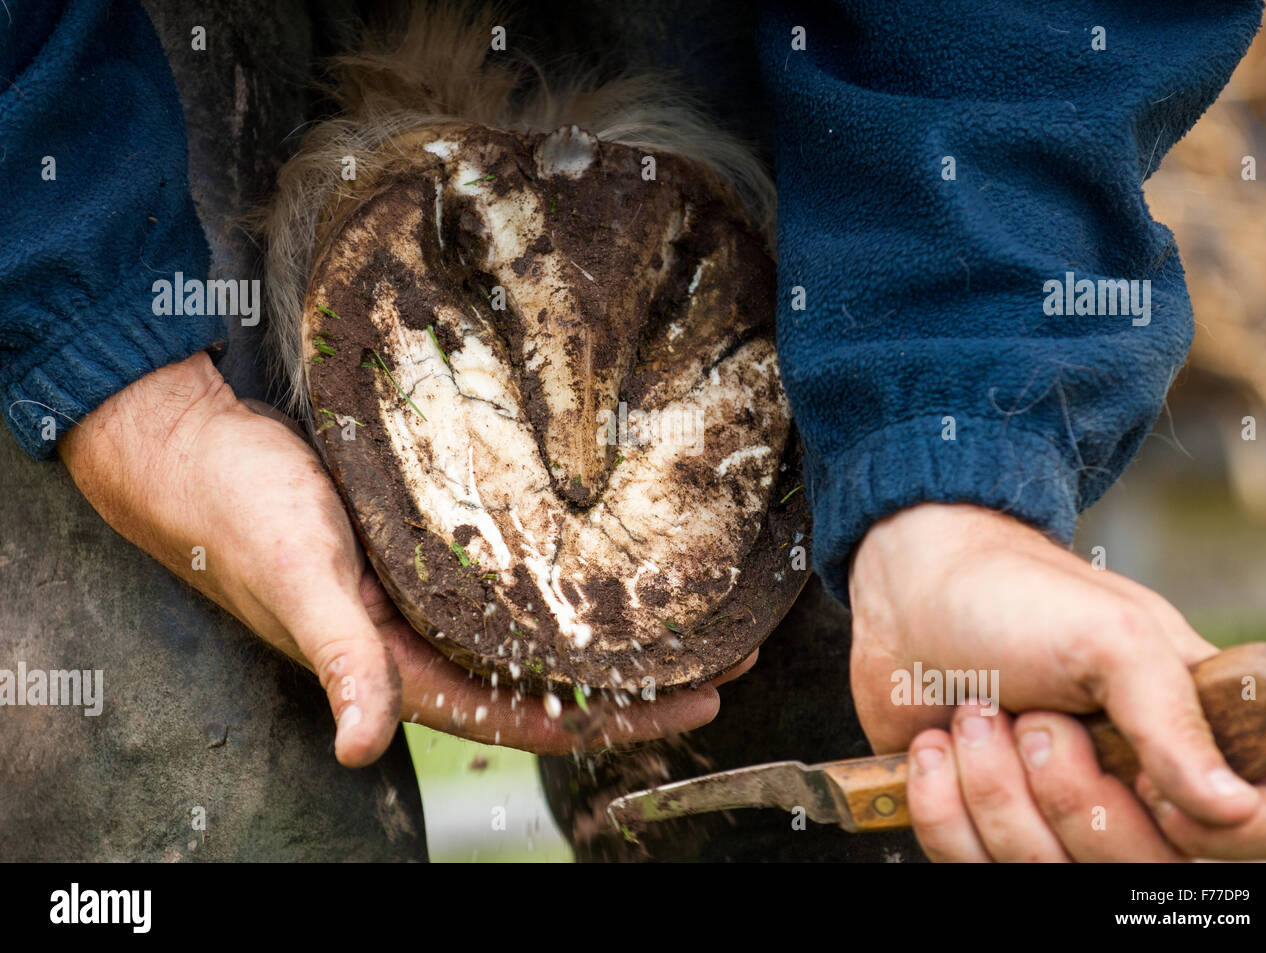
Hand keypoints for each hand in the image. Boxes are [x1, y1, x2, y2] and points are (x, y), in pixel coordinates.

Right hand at [59, 352, 732, 766]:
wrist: (189, 441)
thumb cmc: (233, 508)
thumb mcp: (295, 577)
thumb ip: (338, 659)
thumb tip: (362, 749)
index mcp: (398, 669)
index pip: (527, 721)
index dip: (615, 721)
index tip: (697, 702)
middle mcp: (420, 642)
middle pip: (548, 683)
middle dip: (637, 680)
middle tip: (725, 654)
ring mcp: (424, 598)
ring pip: (534, 634)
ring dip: (608, 631)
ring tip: (686, 613)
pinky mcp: (422, 550)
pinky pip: (508, 581)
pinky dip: (562, 582)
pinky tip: (605, 561)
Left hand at [849, 502, 1265, 860]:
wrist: (910, 596)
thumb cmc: (1018, 599)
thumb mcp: (1110, 636)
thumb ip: (1174, 718)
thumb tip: (1232, 806)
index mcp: (1198, 732)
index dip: (1217, 831)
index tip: (1150, 783)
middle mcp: (1140, 789)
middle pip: (1138, 865)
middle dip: (1068, 791)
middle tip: (1035, 717)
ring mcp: (1061, 817)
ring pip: (1044, 869)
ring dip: (993, 784)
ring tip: (977, 715)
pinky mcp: (986, 829)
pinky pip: (970, 865)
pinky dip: (942, 800)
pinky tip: (937, 744)